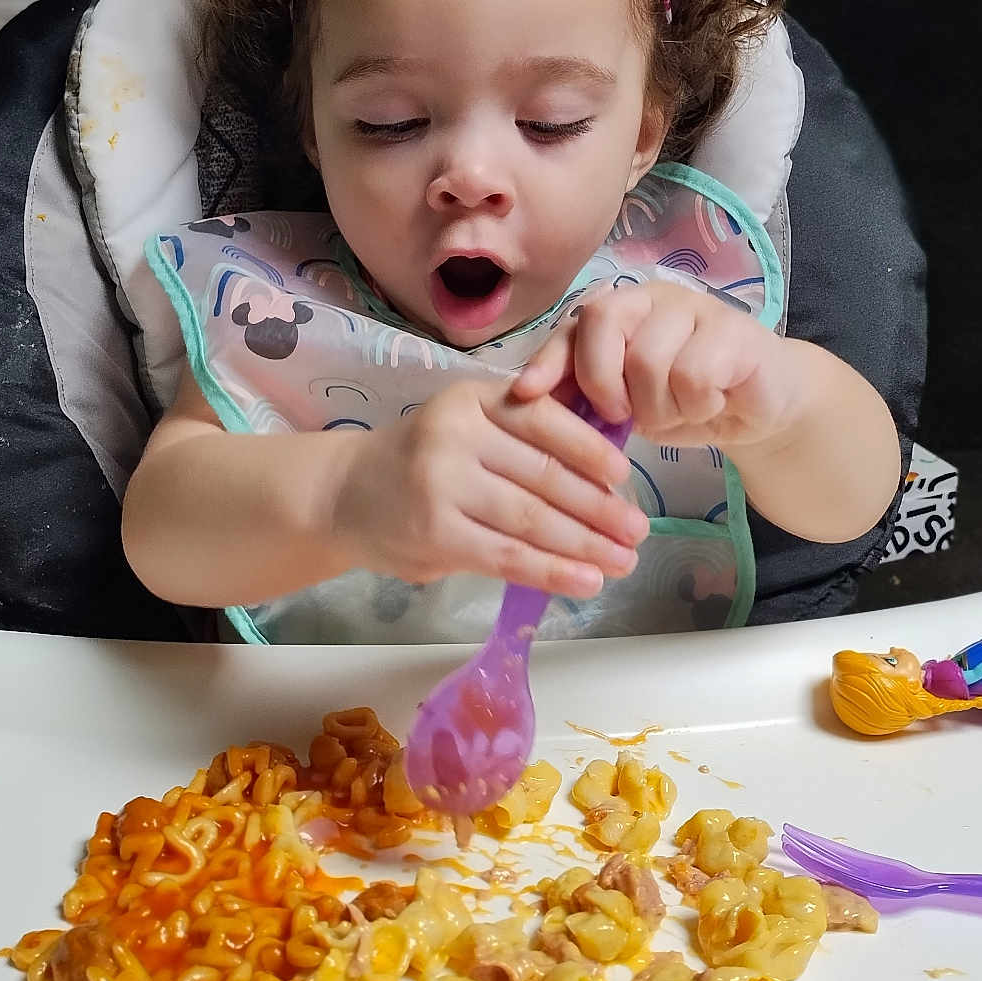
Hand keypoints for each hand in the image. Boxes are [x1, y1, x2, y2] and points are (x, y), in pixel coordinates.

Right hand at [332, 379, 647, 597]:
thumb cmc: (420, 460)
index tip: (624, 475)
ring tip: (622, 561)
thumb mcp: (464, 426)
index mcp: (471, 400)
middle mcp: (455, 436)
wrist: (343, 494)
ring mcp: (442, 487)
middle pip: (544, 475)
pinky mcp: (436, 536)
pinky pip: (508, 557)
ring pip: (532, 519)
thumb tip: (605, 472)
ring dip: (585, 545)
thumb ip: (520, 438)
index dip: (590, 449)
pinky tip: (585, 580)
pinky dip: (552, 572)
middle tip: (637, 531)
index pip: (543, 421)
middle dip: (599, 508)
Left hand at [514, 281, 802, 451]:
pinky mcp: (733, 329)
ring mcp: (694, 307)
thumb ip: (587, 395)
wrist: (759, 407)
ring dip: (660, 406)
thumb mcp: (628, 405)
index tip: (527, 393)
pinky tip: (712, 403)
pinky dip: (696, 405)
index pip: (573, 326)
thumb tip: (533, 403)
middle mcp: (652, 297)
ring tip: (680, 410)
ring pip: (648, 360)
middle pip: (603, 324)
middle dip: (603, 382)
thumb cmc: (684, 402)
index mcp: (620, 311)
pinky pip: (692, 375)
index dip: (548, 359)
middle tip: (623, 415)